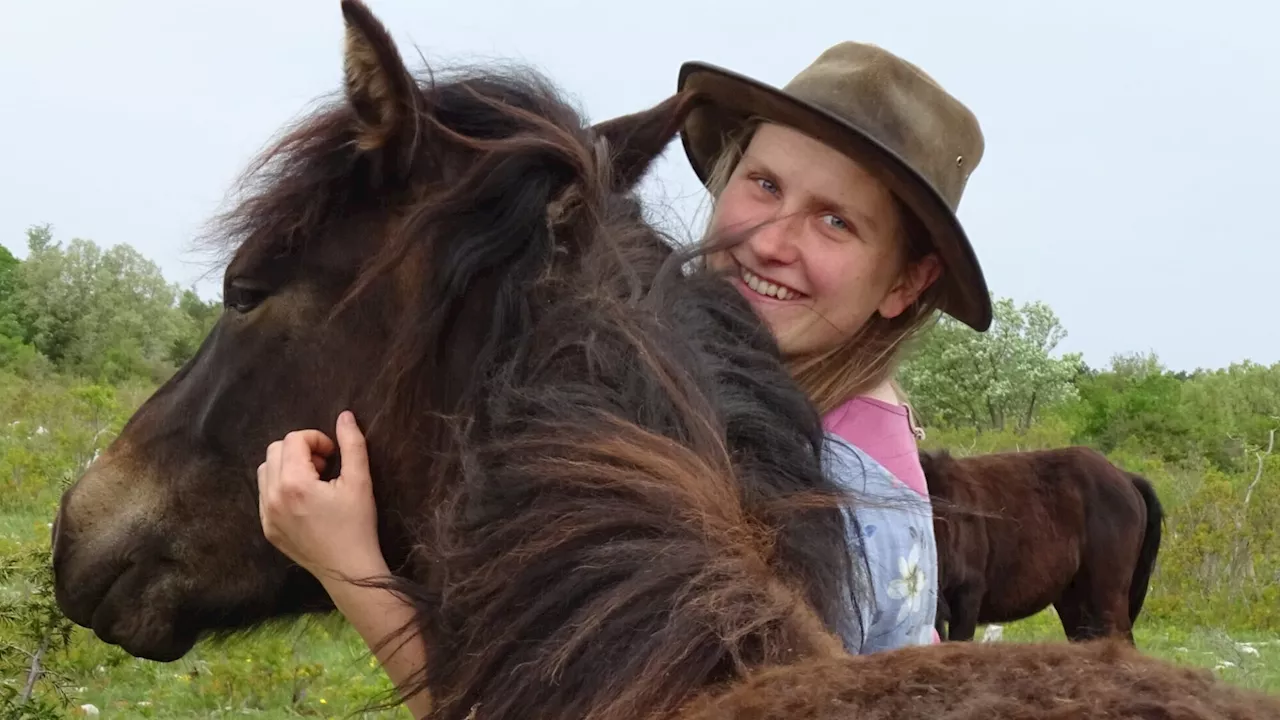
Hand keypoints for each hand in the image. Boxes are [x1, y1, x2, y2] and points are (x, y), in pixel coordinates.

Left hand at [257, 411, 386, 583]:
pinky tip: (304, 500)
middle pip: (275, 450)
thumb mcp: (361, 482)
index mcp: (294, 484)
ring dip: (287, 466)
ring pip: (265, 470)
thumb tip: (345, 416)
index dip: (317, 439)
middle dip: (300, 450)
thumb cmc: (358, 525)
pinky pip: (264, 494)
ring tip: (313, 482)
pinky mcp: (267, 528)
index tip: (334, 454)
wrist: (348, 570)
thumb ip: (352, 444)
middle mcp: (273, 497)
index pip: (294, 440)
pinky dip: (281, 487)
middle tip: (324, 467)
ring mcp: (266, 514)